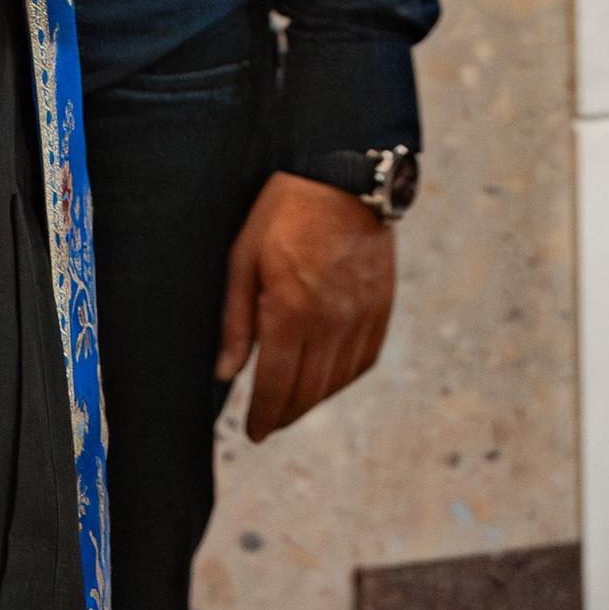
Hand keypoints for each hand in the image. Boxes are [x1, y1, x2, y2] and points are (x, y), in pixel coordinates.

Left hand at [216, 170, 396, 439]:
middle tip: (268, 422)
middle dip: (284, 414)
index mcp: (290, 310)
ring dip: (312, 401)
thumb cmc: (285, 211)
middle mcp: (330, 321)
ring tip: (292, 402)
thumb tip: (226, 372)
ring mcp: (361, 316)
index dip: (262, 416)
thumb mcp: (244, 256)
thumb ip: (236, 320)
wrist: (344, 177)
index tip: (253, 432)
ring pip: (337, 382)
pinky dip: (343, 378)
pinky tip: (328, 377)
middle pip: (307, 392)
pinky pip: (364, 361)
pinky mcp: (381, 308)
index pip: (275, 385)